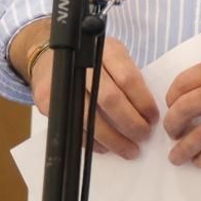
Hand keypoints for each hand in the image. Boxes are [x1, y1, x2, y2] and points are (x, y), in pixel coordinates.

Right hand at [30, 36, 158, 158]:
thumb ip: (129, 76)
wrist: (48, 57)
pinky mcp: (46, 102)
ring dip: (113, 139)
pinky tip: (107, 146)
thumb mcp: (114, 56)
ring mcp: (62, 84)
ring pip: (90, 118)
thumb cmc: (91, 61)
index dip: (142, 101)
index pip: (128, 79)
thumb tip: (148, 111)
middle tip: (143, 135)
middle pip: (110, 99)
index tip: (153, 118)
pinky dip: (93, 142)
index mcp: (105, 51)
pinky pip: (74, 128)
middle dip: (130, 122)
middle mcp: (82, 65)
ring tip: (129, 149)